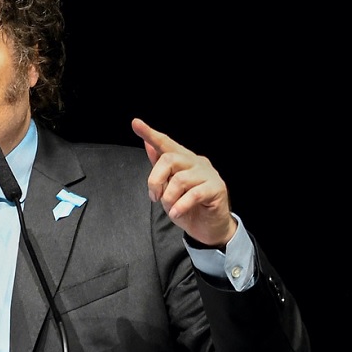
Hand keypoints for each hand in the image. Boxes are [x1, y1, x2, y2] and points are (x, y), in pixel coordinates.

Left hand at [131, 118, 236, 246]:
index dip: (149, 134)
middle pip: (169, 159)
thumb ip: (159, 166)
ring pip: (180, 179)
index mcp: (183, 159)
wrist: (208, 228)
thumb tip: (148, 144)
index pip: (165, 143)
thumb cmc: (187, 207)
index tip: (135, 123)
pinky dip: (180, 206)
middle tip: (154, 197)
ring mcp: (208, 174)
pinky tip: (177, 214)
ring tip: (171, 209)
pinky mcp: (216, 188)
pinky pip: (193, 195)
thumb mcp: (168, 187)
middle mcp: (196, 162)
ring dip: (169, 198)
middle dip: (155, 180)